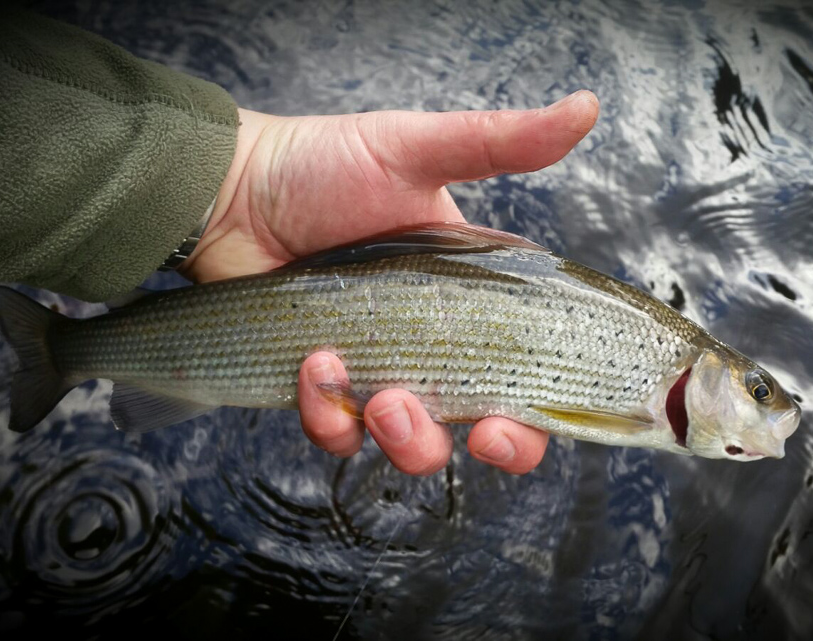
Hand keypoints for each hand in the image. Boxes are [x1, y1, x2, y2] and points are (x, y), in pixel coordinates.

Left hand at [182, 90, 599, 474]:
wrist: (226, 190)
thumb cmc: (320, 164)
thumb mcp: (415, 149)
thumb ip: (500, 141)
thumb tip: (587, 105)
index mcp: (472, 297)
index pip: (527, 366)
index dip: (536, 409)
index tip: (521, 415)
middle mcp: (433, 342)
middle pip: (484, 424)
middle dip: (491, 445)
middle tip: (474, 432)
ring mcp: (378, 369)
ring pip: (413, 443)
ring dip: (407, 438)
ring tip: (379, 396)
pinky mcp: (322, 389)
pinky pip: (339, 434)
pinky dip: (330, 417)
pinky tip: (315, 366)